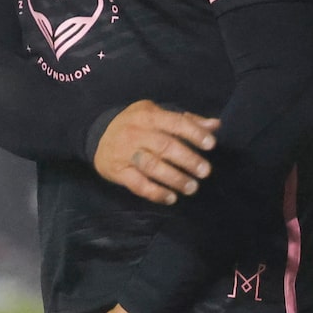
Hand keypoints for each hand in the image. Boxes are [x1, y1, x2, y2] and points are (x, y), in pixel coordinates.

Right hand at [93, 101, 217, 205]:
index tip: (211, 145)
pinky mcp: (117, 172)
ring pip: (153, 167)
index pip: (175, 123)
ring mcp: (125, 153)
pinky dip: (156, 193)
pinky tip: (171, 198)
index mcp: (148, 115)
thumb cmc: (136, 124)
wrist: (97, 134)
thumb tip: (215, 125)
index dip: (194, 134)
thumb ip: (186, 121)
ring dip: (175, 179)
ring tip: (192, 187)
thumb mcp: (157, 115)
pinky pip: (138, 185)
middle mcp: (135, 133)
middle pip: (165, 146)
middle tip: (205, 172)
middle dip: (188, 160)